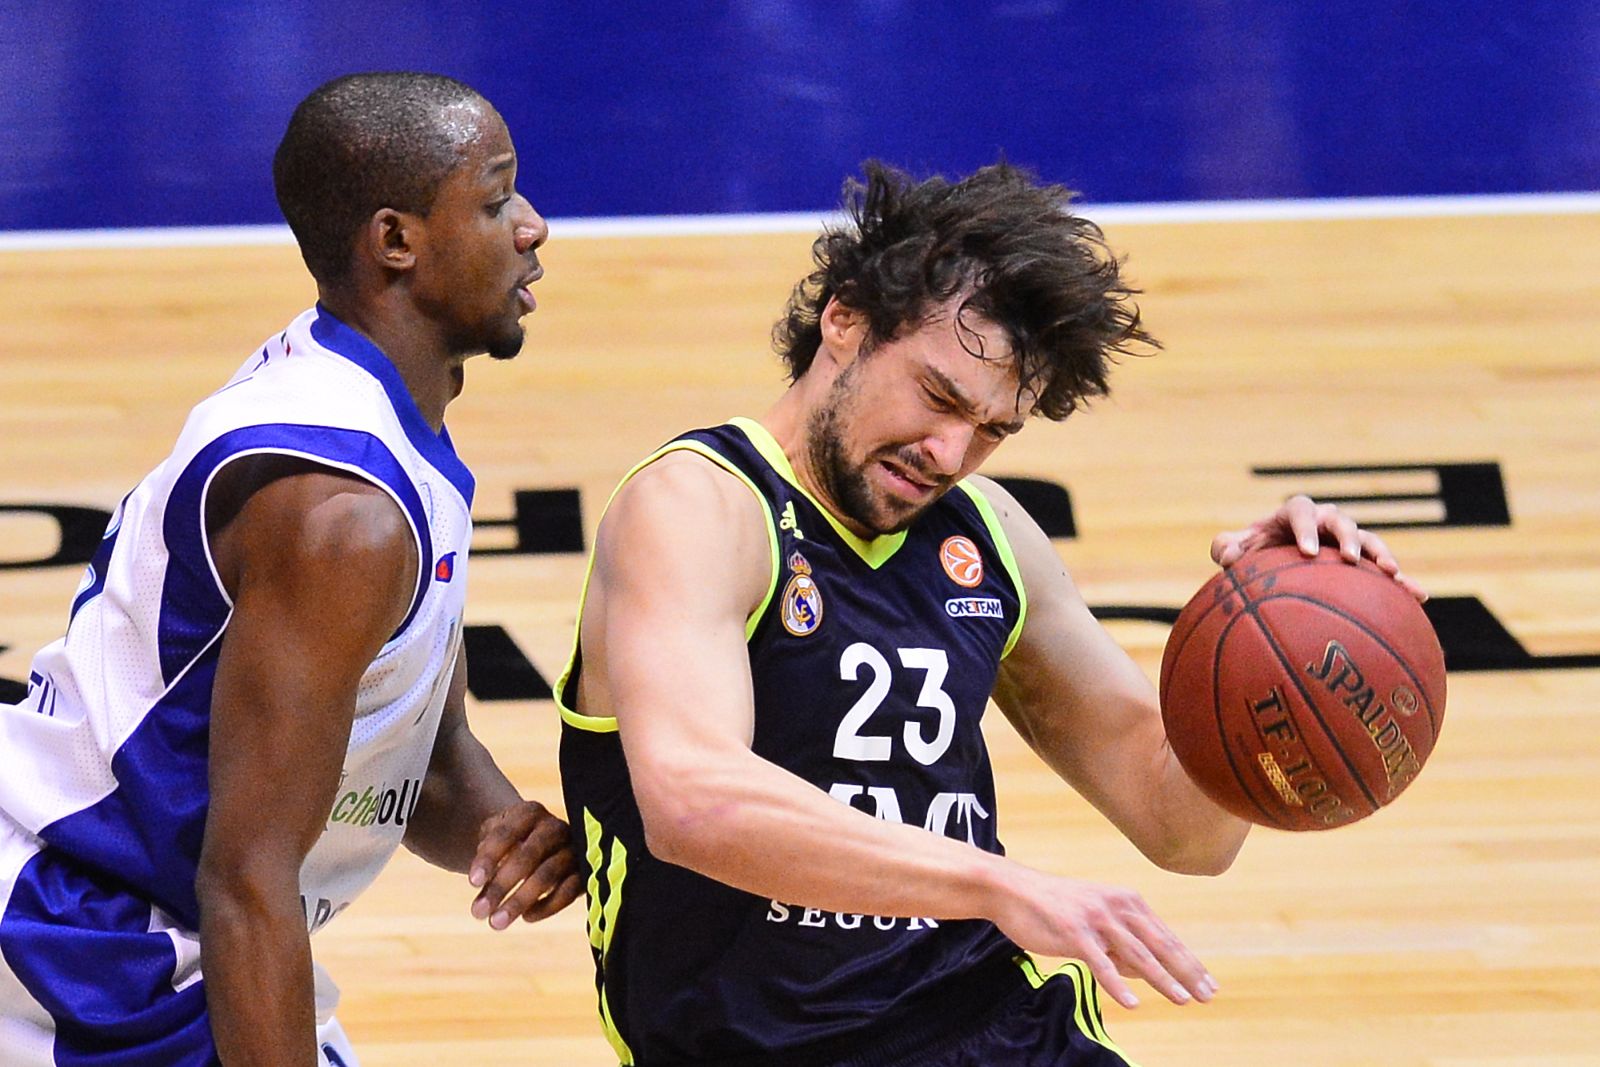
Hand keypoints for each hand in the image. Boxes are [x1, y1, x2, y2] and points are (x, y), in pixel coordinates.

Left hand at [467, 801, 581, 928]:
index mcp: (529, 812)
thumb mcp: (495, 840)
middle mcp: (554, 827)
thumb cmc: (512, 843)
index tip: (473, 882)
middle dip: (501, 885)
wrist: (545, 845)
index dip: (489, 857)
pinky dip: (548, 906)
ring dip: (520, 901)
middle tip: (478, 913)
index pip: (507, 832)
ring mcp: (573, 848)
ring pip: (548, 875)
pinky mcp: (585, 871)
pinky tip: (527, 917)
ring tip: (496, 923)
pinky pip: (569, 891)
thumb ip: (486, 856)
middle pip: (528, 855)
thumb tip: (482, 883)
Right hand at [991, 867, 1215, 1008]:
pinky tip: (1133, 1002)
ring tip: (1181, 999)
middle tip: (1208, 995)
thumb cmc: (1055, 907)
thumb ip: (1122, 943)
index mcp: (1126, 901)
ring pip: (1137, 954)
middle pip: (1160, 945)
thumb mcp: (1096, 920)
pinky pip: (1100, 962)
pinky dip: (1118, 983)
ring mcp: (1096, 919)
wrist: (1012, 890)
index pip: (1166, 937)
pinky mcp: (1074, 932)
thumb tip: (1148, 972)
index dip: (1189, 962)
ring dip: (1162, 978)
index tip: (1209, 983)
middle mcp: (1117, 906)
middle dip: (1186, 972)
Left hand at [1210, 493, 1426, 601]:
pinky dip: (1403, 580)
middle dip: (1347, 537)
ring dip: (1381, 554)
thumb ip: (1226, 547)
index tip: (1306, 551)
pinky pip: (1386, 569)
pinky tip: (1419, 596)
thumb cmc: (1253, 555)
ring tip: (1391, 573)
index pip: (1300, 510)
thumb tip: (1227, 556)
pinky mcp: (1363, 562)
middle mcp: (1325, 521)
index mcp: (1293, 513)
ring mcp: (1347, 540)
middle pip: (1341, 521)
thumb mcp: (1235, 550)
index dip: (1305, 527)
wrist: (1275, 566)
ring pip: (1370, 540)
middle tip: (1348, 558)